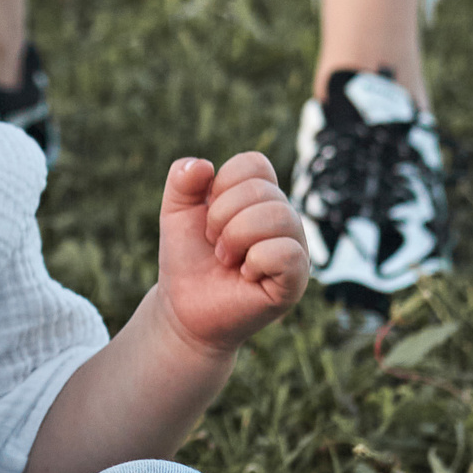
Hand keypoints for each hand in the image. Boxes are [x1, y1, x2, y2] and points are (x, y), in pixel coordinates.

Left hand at [156, 152, 309, 356]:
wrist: (184, 308)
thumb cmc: (188, 259)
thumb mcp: (175, 212)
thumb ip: (182, 180)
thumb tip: (203, 164)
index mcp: (262, 196)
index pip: (254, 163)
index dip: (222, 186)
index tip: (209, 217)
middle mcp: (284, 218)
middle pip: (262, 190)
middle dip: (221, 218)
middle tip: (215, 245)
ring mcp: (295, 247)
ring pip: (278, 216)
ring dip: (236, 238)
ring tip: (227, 259)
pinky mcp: (297, 279)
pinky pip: (287, 253)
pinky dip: (256, 261)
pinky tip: (246, 275)